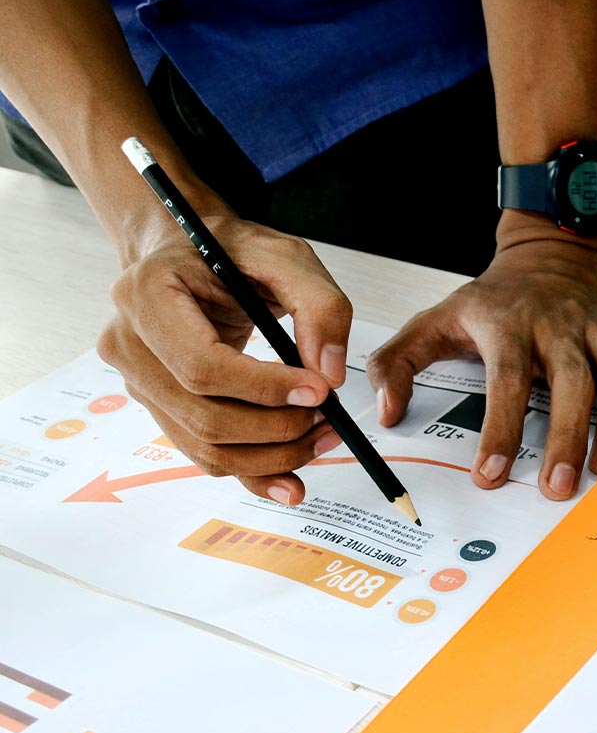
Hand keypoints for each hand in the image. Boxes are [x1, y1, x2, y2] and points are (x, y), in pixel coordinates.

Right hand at [98, 210, 352, 504]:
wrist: (190, 253)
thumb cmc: (233, 250)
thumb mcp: (287, 257)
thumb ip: (320, 307)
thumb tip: (329, 374)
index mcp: (148, 295)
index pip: (203, 365)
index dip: (264, 388)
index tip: (318, 391)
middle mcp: (130, 344)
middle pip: (204, 416)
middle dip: (277, 428)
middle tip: (329, 417)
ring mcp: (140, 382)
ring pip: (206, 446)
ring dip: (273, 455)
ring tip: (322, 436)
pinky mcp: (161, 407)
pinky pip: (204, 455)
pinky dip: (253, 473)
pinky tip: (291, 481)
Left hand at [367, 214, 596, 500]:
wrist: (552, 246)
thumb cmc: (495, 297)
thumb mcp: (436, 319)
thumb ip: (399, 364)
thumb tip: (386, 412)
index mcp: (507, 323)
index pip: (504, 379)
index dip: (499, 429)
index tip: (491, 474)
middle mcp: (557, 323)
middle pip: (568, 380)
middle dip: (566, 436)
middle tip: (558, 487)